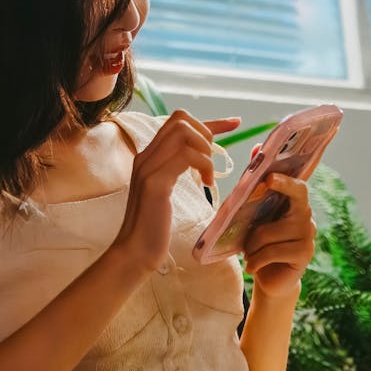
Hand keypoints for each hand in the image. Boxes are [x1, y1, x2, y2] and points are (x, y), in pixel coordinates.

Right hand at [111, 110, 240, 272]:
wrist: (135, 252)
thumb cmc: (154, 227)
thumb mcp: (166, 191)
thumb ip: (176, 170)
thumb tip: (200, 160)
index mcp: (148, 156)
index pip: (178, 121)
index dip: (211, 121)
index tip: (235, 123)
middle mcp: (145, 156)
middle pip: (180, 118)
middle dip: (205, 134)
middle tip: (211, 162)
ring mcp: (148, 167)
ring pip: (183, 132)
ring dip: (205, 150)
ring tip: (208, 175)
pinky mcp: (155, 182)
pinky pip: (186, 156)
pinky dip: (204, 165)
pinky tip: (207, 185)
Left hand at [242, 173, 315, 297]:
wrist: (270, 278)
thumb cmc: (261, 242)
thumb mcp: (255, 215)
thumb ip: (257, 184)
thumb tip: (257, 148)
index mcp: (294, 204)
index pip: (297, 187)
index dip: (285, 180)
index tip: (269, 175)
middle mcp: (306, 217)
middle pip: (295, 198)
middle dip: (280, 188)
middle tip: (263, 190)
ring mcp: (308, 236)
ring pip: (269, 232)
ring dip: (252, 244)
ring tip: (249, 252)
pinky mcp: (304, 255)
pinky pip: (270, 251)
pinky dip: (255, 259)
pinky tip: (253, 266)